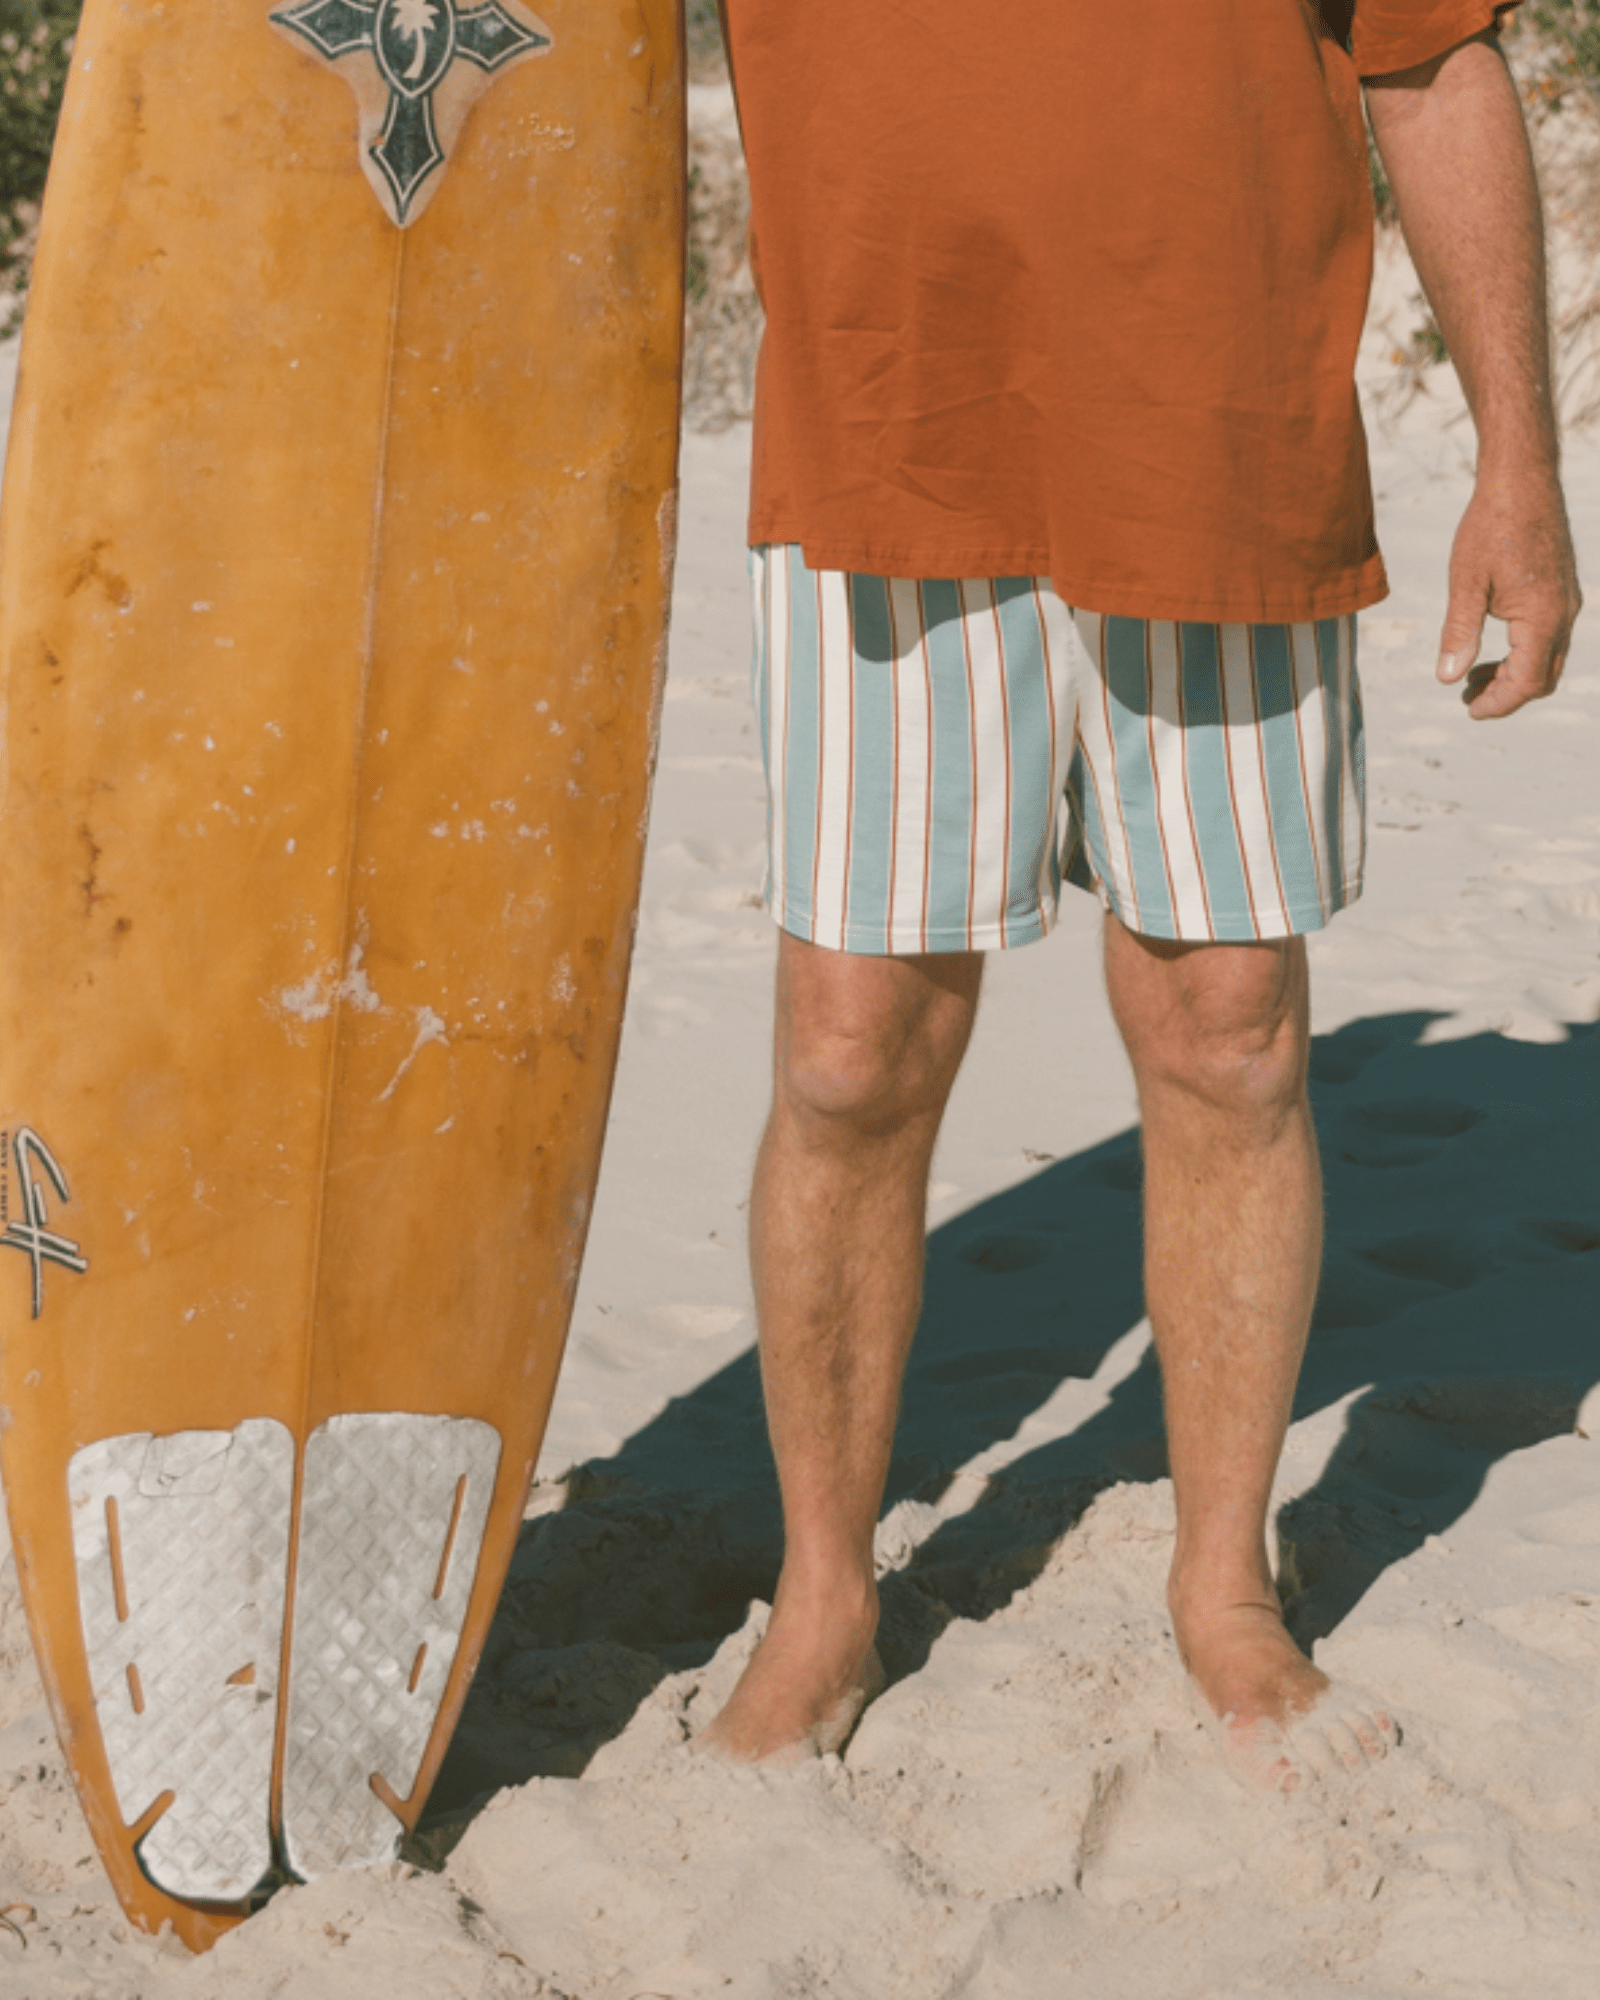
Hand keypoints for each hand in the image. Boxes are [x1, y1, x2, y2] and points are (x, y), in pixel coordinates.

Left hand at [1435, 464, 1581, 718]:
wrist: (1522, 480)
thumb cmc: (1491, 526)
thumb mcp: (1466, 583)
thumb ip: (1459, 633)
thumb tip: (1447, 679)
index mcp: (1543, 616)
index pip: (1527, 683)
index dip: (1498, 704)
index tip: (1468, 711)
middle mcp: (1564, 613)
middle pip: (1543, 678)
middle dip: (1506, 695)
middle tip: (1466, 697)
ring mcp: (1567, 602)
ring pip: (1548, 660)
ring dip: (1513, 676)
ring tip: (1472, 677)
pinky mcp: (1562, 592)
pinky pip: (1549, 638)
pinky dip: (1522, 654)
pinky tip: (1490, 649)